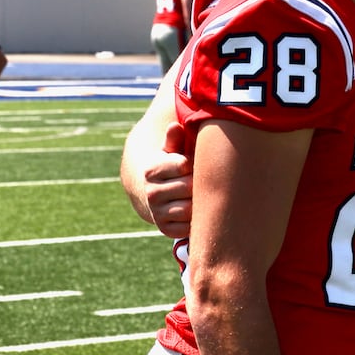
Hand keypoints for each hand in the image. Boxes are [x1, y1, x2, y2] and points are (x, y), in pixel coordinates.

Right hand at [145, 121, 193, 238]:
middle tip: (203, 181)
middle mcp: (151, 192)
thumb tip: (175, 125)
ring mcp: (157, 212)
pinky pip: (188, 227)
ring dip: (200, 203)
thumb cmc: (172, 168)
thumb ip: (174, 140)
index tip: (195, 164)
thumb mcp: (171, 152)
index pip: (184, 165)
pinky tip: (198, 211)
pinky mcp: (166, 229)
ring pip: (189, 209)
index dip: (195, 164)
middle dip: (200, 183)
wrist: (156, 194)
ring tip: (201, 195)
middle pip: (189, 187)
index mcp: (152, 170)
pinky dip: (197, 220)